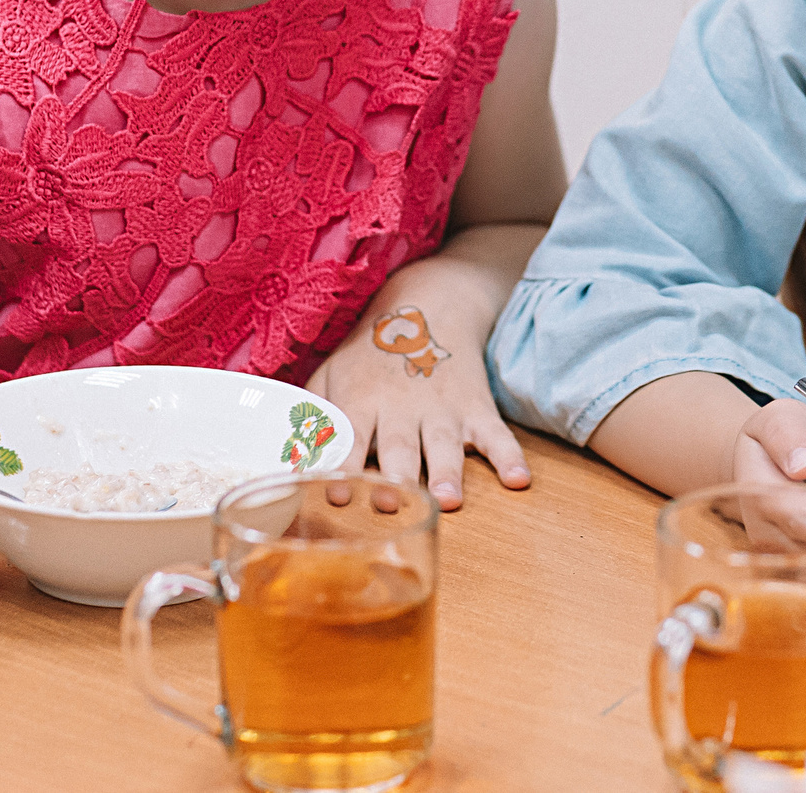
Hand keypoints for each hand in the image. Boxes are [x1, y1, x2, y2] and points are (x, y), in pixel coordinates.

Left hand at [306, 303, 529, 510]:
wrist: (430, 302)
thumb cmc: (370, 351)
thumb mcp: (331, 372)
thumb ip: (312, 415)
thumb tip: (286, 462)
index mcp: (361, 399)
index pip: (349, 437)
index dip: (342, 466)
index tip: (337, 495)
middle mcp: (401, 406)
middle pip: (398, 446)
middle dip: (394, 475)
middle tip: (390, 504)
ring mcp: (443, 407)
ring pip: (445, 445)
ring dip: (446, 472)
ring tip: (448, 500)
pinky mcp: (476, 406)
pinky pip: (496, 434)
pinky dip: (509, 455)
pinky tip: (519, 478)